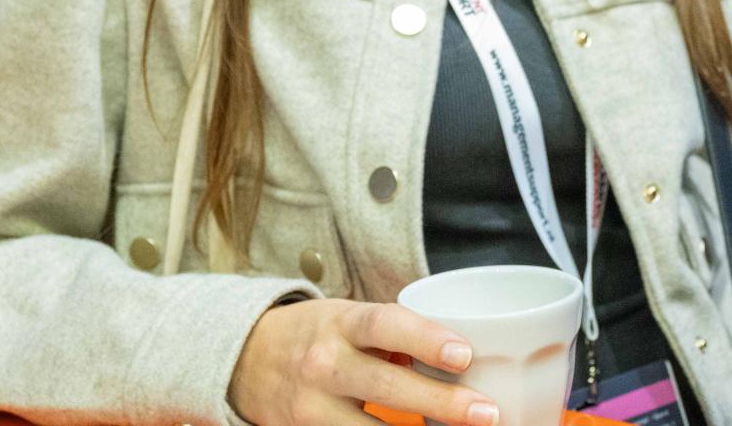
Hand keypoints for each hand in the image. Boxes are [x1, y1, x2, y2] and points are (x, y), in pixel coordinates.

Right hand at [229, 298, 496, 425]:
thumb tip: (460, 353)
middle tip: (486, 413)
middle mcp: (324, 364)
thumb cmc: (319, 333)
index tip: (464, 355)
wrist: (245, 359)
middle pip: (385, 385)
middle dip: (440, 402)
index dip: (426, 339)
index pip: (386, 326)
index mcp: (342, 323)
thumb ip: (396, 334)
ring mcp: (310, 406)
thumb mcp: (350, 318)